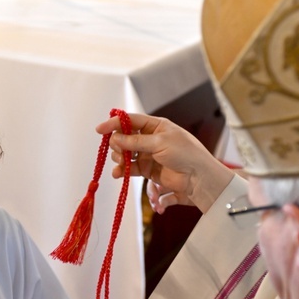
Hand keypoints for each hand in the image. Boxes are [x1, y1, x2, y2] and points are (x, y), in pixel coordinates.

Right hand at [96, 112, 233, 213]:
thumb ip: (135, 142)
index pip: (131, 121)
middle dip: (118, 144)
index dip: (115, 123)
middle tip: (119, 151)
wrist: (198, 178)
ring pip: (125, 154)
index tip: (99, 130)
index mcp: (156, 125)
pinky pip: (130, 168)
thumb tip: (114, 139)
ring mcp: (148, 155)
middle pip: (125, 138)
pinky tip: (118, 174)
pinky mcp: (148, 171)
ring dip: (119, 158)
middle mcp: (151, 138)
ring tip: (121, 163)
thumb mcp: (159, 143)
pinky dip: (122, 171)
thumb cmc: (185, 154)